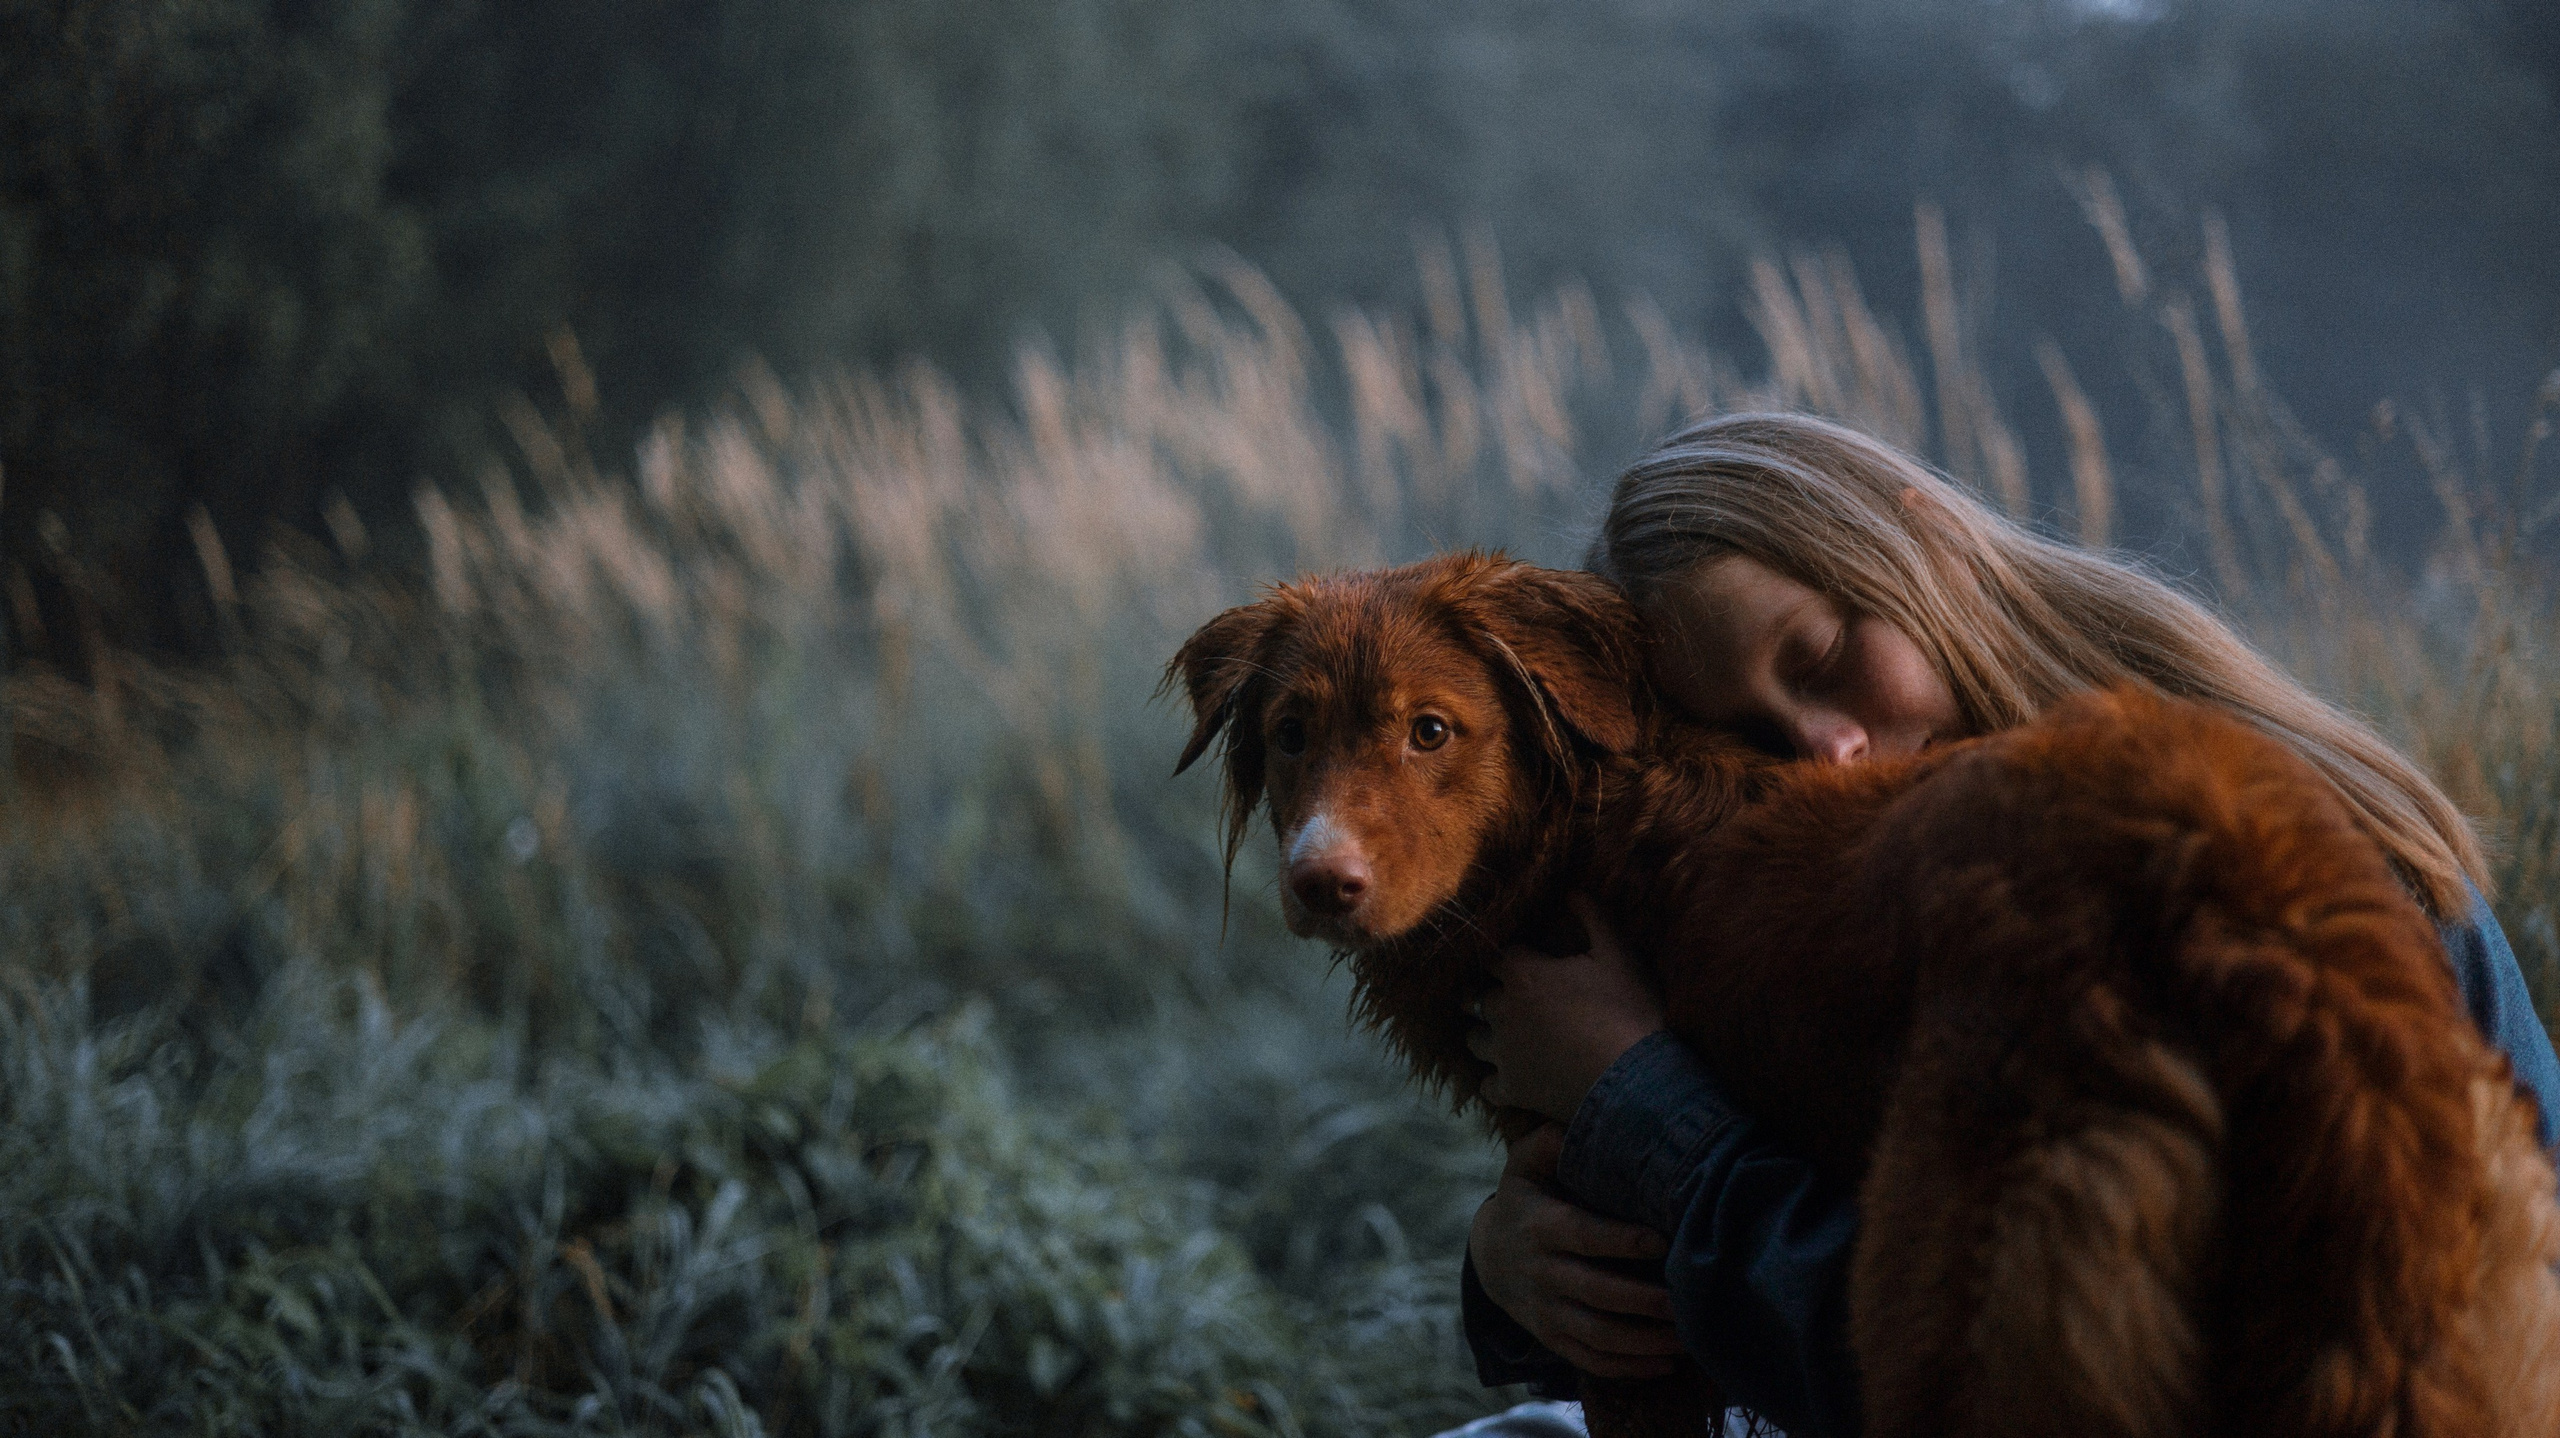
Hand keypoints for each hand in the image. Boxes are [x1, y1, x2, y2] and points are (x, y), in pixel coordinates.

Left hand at [1468, 894, 1665, 1122]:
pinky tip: (1511, 1078)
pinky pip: (1487, 1086)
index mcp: (1522, 973)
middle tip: (1505, 996)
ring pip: (1473, 1040)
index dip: (1506, 956)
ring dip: (1485, 1034)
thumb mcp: (1619, 955)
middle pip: (1472, 996)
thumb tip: (1573, 891)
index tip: (1519, 959)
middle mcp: (1501, 1010)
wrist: (1635, 1082)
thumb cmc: (1628, 1011)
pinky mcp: (1511, 1089)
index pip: (1494, 955)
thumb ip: (1593, 918)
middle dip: (1484, 993)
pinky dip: (1496, 1081)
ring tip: (1504, 1036)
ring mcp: (1502, 1053)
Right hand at [1470, 1125, 1683, 1376]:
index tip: (1662, 1240)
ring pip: (1596, 1334)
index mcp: (1541, 1227)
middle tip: (1687, 1300)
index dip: (1621, 1240)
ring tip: (1686, 1339)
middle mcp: (1543, 1273)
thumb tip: (1568, 1127)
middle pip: (1596, 1293)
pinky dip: (1627, 1368)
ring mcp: (1546, 1311)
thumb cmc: (1524, 1201)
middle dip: (1644, 1301)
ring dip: (1643, 1341)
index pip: (1583, 1235)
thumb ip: (1545, 1145)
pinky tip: (1664, 1364)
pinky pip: (1589, 1360)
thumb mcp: (1524, 1167)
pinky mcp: (1552, 1338)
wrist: (1488, 1256)